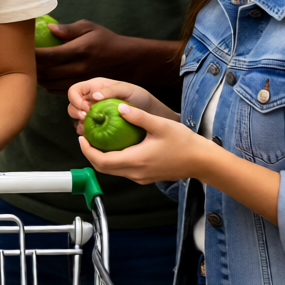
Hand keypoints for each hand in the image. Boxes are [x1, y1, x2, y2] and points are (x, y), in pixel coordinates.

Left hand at [35, 21, 174, 91]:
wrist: (126, 61)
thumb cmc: (106, 40)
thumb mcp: (89, 27)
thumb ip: (68, 29)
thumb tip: (49, 29)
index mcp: (79, 51)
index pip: (49, 56)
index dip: (32, 53)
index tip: (23, 46)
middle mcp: (77, 69)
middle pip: (45, 72)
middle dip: (30, 65)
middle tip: (21, 56)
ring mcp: (78, 81)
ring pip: (48, 84)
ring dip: (36, 76)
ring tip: (29, 65)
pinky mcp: (79, 89)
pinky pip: (56, 90)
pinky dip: (45, 84)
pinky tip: (42, 75)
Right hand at [67, 78, 165, 133]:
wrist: (150, 114)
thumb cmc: (139, 97)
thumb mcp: (127, 89)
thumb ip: (111, 91)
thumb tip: (95, 96)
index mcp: (93, 88)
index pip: (74, 91)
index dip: (75, 99)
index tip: (86, 108)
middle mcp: (90, 101)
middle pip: (72, 106)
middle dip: (76, 113)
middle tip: (87, 118)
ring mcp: (94, 114)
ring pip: (77, 120)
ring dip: (80, 125)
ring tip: (90, 130)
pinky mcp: (99, 127)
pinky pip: (88, 132)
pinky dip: (89, 135)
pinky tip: (95, 138)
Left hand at [77, 102, 212, 184]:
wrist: (202, 161)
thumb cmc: (184, 143)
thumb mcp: (160, 125)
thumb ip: (138, 116)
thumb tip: (120, 107)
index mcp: (136, 161)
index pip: (103, 161)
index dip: (88, 151)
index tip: (82, 137)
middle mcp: (136, 173)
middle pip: (104, 168)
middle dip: (91, 154)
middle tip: (86, 137)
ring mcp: (141, 177)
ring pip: (114, 171)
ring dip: (102, 157)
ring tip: (98, 139)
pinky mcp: (146, 177)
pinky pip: (124, 170)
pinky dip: (114, 160)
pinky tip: (115, 145)